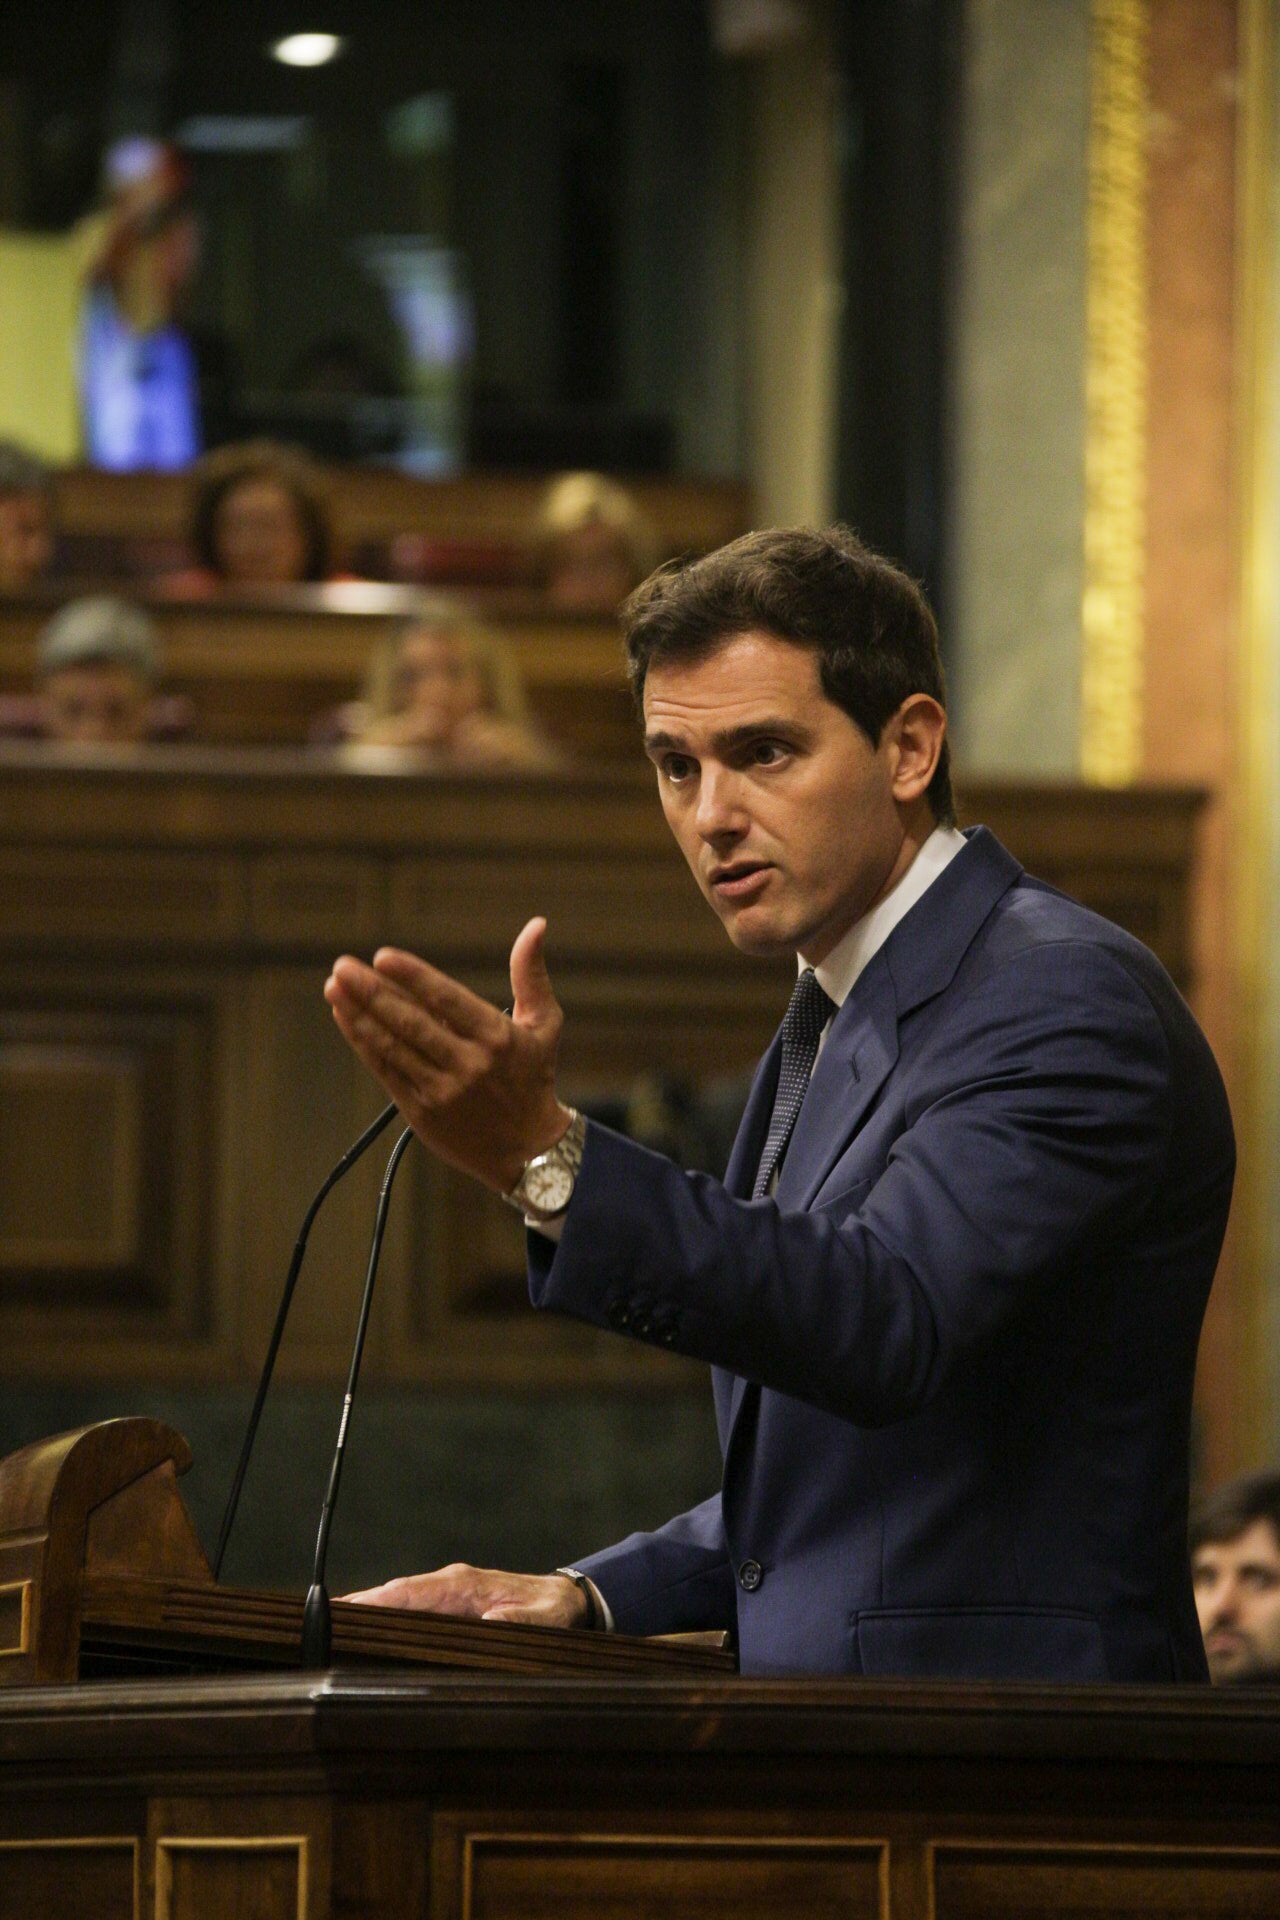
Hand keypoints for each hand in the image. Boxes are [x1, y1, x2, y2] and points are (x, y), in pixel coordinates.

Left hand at [324, 917, 569, 1192]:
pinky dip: (363, 1043)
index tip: (382, 956)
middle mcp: (469, 1065)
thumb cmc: (534, 1078)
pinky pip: (386, 1071)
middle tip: (343, 966)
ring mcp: (443, 1090)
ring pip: (393, 1047)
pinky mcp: (422, 1112)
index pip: (447, 1001)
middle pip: (411, 1023)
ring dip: (359, 1016)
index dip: (413, 977)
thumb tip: (535, 925)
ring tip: (334, 987)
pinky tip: (345, 1018)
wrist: (528, 1151)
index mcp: (497, 1038)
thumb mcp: (545, 1024)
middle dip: (372, 992)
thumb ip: (531, 974)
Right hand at [340, 1562, 589, 1627]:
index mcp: (465, 1585)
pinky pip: (410, 1610)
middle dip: (358, 1607)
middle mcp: (450, 1585)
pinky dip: (385, 1618)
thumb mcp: (547, 1618)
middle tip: (317, 1624)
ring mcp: (448, 1594)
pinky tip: (365, 1635)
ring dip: (368, 1613)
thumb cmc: (555, 1609)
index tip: (344, 1608)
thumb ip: (522, 1620)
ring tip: (328, 1631)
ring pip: (398, 1602)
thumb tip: (493, 1621)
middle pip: (394, 1595)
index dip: (378, 1601)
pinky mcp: (450, 1605)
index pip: (412, 1591)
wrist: (568, 1598)